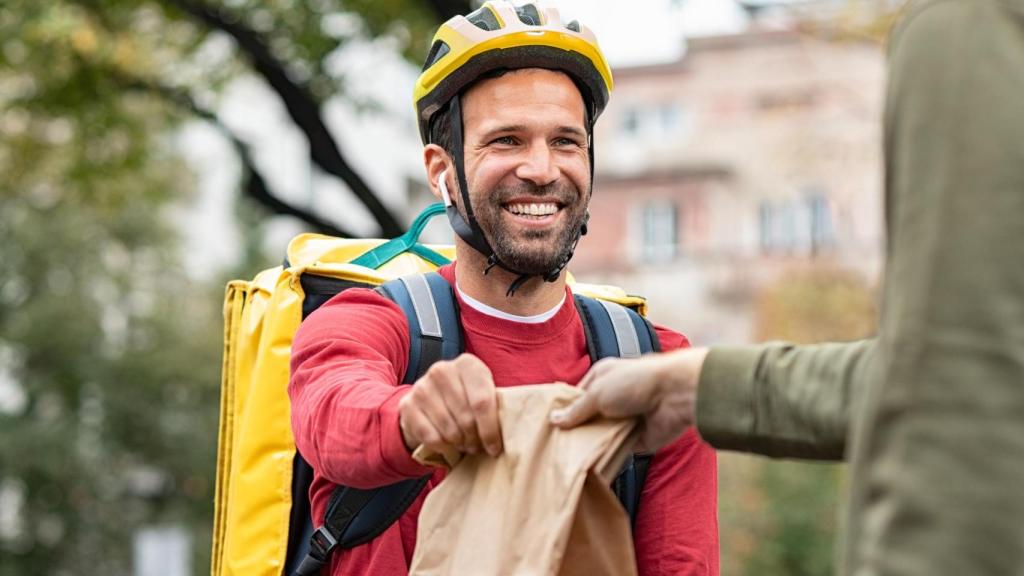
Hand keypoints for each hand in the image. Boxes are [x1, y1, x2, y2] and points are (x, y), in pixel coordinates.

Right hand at [398, 353, 502, 456]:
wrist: (427, 401)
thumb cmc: (466, 400)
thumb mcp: (483, 394)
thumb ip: (497, 405)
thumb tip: (518, 429)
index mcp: (468, 364)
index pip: (482, 402)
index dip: (490, 430)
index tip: (495, 449)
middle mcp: (443, 370)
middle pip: (466, 418)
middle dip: (475, 439)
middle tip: (478, 447)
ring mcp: (422, 386)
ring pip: (449, 430)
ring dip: (460, 444)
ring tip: (465, 444)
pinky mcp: (407, 405)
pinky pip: (431, 437)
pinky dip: (442, 447)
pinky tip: (447, 444)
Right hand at [549, 348, 708, 451]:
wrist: (676, 396)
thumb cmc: (637, 382)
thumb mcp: (598, 392)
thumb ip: (577, 409)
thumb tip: (554, 420)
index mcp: (603, 377)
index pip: (578, 395)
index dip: (565, 409)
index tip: (548, 426)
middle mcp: (614, 397)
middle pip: (589, 416)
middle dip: (576, 429)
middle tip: (554, 447)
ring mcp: (625, 418)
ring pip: (601, 435)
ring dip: (591, 444)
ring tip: (567, 459)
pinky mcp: (637, 439)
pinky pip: (617, 450)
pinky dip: (607, 456)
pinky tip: (589, 465)